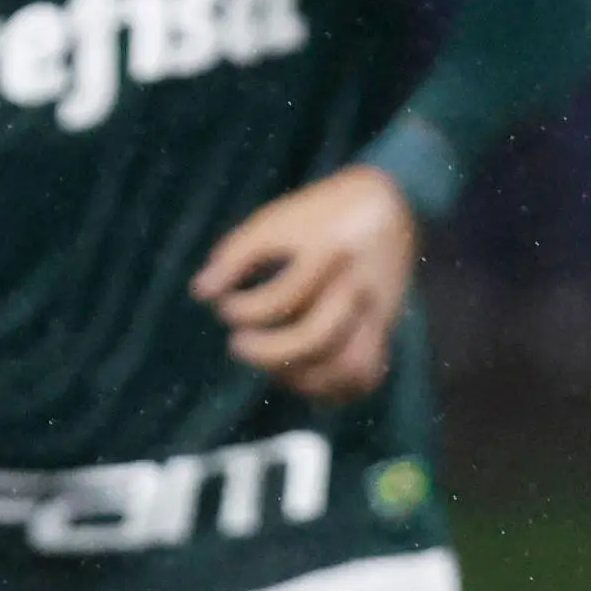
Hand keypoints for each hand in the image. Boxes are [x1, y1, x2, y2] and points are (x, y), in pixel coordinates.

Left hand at [192, 166, 416, 401]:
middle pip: (318, 339)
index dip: (242, 308)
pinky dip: (331, 387)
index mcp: (333, 253)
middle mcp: (361, 288)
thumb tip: (201, 294)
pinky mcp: (383, 330)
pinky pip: (365, 376)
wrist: (389, 204)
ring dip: (302, 377)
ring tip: (270, 366)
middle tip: (237, 344)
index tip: (223, 302)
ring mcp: (379, 313)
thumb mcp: (275, 221)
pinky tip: (299, 375)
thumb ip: (236, 255)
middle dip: (269, 351)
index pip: (284, 297)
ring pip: (349, 368)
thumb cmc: (321, 213)